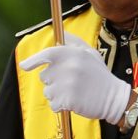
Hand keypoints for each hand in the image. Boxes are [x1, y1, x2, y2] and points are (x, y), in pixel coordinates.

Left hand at [17, 43, 131, 124]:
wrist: (113, 97)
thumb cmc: (99, 75)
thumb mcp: (90, 53)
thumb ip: (73, 42)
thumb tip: (60, 33)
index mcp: (72, 54)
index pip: (47, 55)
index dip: (33, 61)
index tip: (24, 66)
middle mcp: (68, 67)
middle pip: (44, 76)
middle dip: (53, 80)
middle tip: (70, 81)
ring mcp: (67, 84)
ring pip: (48, 92)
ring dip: (57, 94)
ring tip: (73, 92)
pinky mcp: (68, 100)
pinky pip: (53, 104)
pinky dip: (60, 106)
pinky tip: (73, 102)